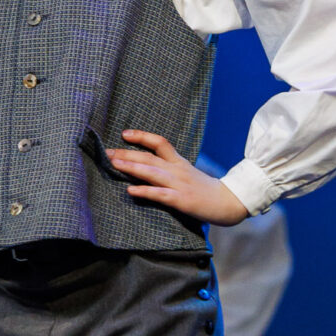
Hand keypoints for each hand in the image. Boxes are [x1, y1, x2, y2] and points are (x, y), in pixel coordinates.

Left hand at [107, 132, 249, 224]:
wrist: (228, 202)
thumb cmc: (205, 190)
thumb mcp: (188, 174)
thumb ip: (170, 170)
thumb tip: (149, 167)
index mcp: (179, 162)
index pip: (160, 142)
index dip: (142, 136)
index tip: (124, 134)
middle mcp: (177, 170)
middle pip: (149, 157)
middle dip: (126, 153)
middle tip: (107, 152)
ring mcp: (179, 184)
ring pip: (152, 172)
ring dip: (131, 167)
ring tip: (114, 163)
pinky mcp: (181, 200)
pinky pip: (160, 194)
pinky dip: (144, 191)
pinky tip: (131, 190)